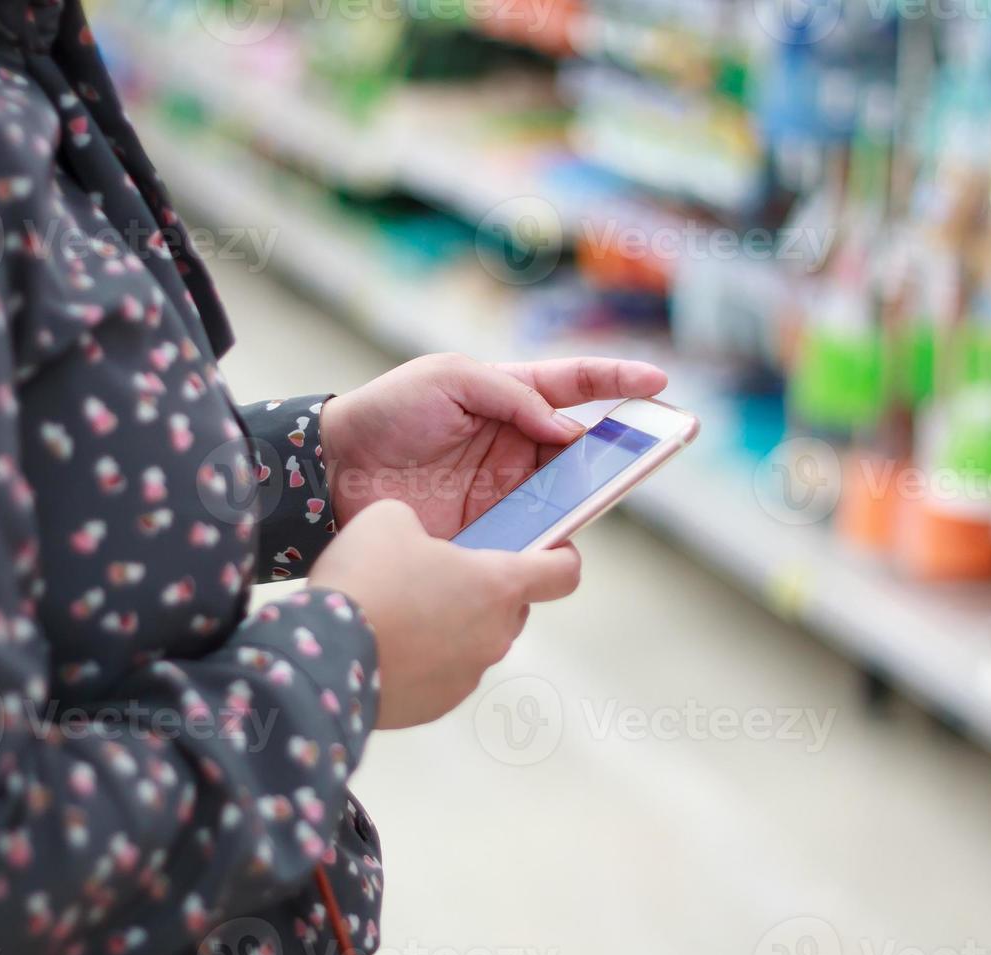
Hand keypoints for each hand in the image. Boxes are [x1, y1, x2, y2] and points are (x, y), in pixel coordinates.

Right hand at [309, 499, 580, 728]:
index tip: (550, 551)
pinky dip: (421, 661)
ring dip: (448, 627)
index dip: (560, 558)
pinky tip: (382, 646)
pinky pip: (440, 675)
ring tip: (396, 613)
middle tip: (435, 576)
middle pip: (510, 608)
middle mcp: (495, 635)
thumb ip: (419, 525)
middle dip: (481, 591)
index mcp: (497, 585)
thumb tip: (413, 545)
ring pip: (472, 642)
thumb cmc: (365, 580)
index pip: (562, 574)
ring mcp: (467, 676)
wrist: (320, 657)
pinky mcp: (436, 706)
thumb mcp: (389, 518)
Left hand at [318, 354, 666, 536]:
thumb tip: (566, 429)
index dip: (617, 384)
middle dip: (620, 448)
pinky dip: (555, 539)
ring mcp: (507, 491)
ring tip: (610, 491)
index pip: (576, 386)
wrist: (333, 470)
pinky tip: (566, 536)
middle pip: (584, 449)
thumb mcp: (448, 377)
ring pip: (568, 495)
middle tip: (650, 448)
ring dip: (592, 495)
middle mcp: (518, 446)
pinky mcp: (490, 532)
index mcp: (511, 398)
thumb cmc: (388, 411)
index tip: (657, 385)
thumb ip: (511, 395)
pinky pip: (535, 537)